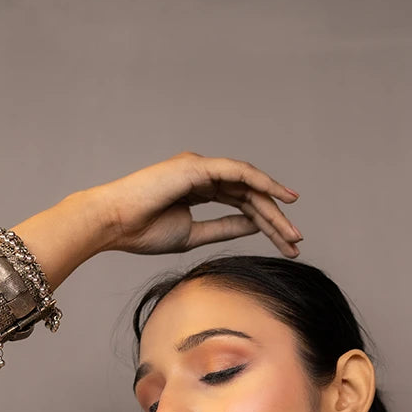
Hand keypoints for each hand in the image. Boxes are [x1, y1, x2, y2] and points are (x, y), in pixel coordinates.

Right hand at [88, 150, 303, 258]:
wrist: (115, 224)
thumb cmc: (143, 231)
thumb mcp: (194, 235)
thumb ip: (224, 228)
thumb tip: (254, 227)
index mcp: (199, 189)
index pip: (242, 204)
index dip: (266, 224)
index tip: (286, 245)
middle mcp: (203, 175)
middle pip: (250, 195)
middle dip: (276, 220)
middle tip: (296, 242)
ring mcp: (201, 168)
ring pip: (249, 184)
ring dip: (274, 207)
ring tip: (293, 231)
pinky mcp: (199, 167)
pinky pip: (239, 173)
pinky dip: (262, 183)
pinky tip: (282, 198)